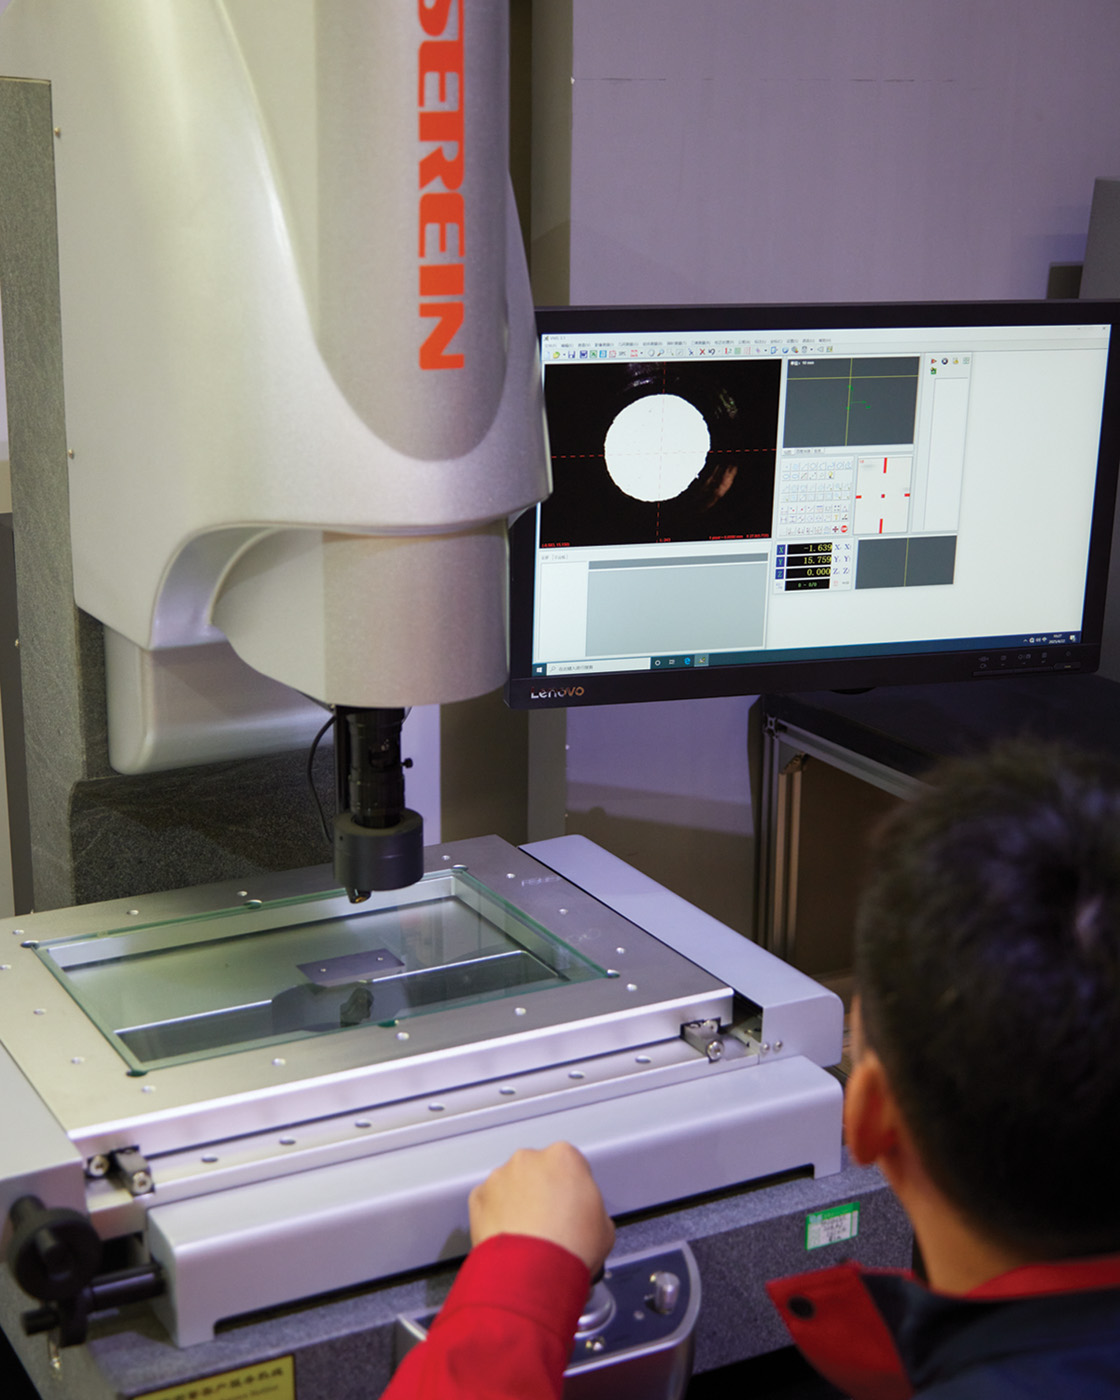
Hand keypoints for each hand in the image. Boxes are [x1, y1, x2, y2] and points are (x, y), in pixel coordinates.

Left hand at [468, 1141, 615, 1274]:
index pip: (570, 1166)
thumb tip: (586, 1220)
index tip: (572, 1208)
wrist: (533, 1273)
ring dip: (516, 1203)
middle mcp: (528, 1159)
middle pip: (536, 1171)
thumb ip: (591, 1210)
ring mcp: (500, 1177)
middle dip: (541, 1192)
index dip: (572, 1190)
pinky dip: (495, 1218)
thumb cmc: (568, 1249)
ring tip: (528, 1237)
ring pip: (510, 1185)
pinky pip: (488, 1203)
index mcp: (563, 1157)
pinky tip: (510, 1239)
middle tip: (549, 1224)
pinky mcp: (479, 1197)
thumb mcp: (604, 1227)